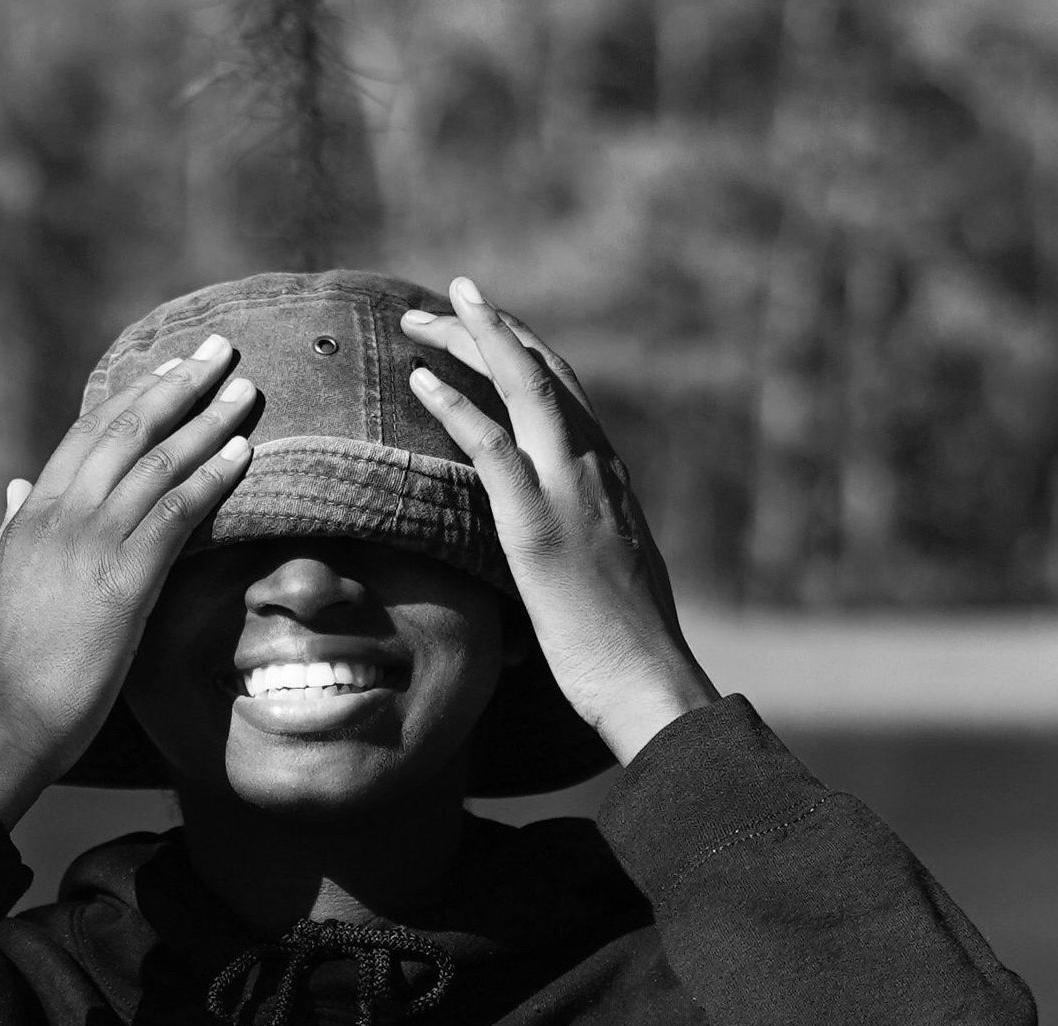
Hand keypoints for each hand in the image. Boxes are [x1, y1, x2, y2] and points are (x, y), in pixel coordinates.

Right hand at [0, 337, 255, 824]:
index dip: (132, 397)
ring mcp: (90, 546)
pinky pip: (175, 514)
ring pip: (157, 462)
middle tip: (221, 350)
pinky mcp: (122, 584)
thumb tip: (15, 488)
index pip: (86, 436)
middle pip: (126, 431)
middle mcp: (59, 518)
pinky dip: (212, 479)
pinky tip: (245, 455)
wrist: (1, 723)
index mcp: (29, 517)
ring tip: (246, 388)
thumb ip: (10, 532)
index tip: (169, 369)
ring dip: (208, 420)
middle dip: (177, 384)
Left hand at [402, 278, 718, 763]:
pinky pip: (492, 448)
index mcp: (611, 479)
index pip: (567, 393)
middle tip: (447, 299)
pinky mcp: (538, 527)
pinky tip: (418, 381)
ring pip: (523, 389)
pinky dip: (454, 407)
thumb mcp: (611, 578)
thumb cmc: (627, 650)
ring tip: (421, 319)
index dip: (526, 352)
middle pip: (544, 372)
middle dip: (493, 329)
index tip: (487, 327)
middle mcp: (596, 469)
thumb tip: (569, 545)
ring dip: (470, 345)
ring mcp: (570, 492)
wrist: (648, 683)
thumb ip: (589, 544)